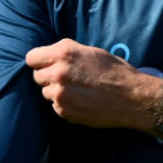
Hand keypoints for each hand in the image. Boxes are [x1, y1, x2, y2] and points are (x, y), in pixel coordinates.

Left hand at [26, 39, 162, 138]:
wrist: (132, 97)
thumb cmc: (114, 71)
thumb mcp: (90, 52)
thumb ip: (66, 52)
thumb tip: (47, 56)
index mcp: (64, 53)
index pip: (31, 58)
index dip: (39, 61)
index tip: (46, 64)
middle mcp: (58, 72)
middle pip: (36, 76)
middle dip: (48, 77)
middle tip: (67, 78)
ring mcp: (60, 94)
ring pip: (45, 92)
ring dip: (56, 91)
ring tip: (78, 90)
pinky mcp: (64, 111)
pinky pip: (55, 106)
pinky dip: (65, 104)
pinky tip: (82, 101)